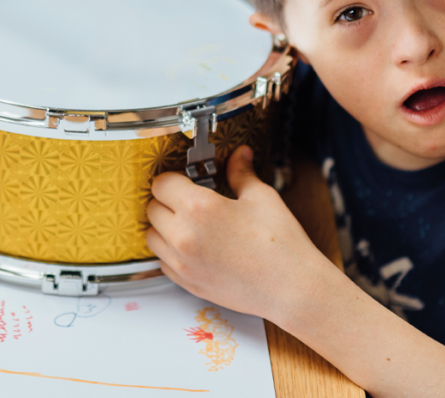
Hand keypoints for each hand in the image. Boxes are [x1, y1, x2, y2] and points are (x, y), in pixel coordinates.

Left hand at [146, 146, 324, 319]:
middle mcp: (183, 236)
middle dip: (167, 200)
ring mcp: (182, 263)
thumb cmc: (281, 244)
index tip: (186, 181)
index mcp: (199, 208)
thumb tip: (239, 155)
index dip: (174, 178)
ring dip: (165, 227)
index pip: (161, 183)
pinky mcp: (187, 283)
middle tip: (190, 201)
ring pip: (152, 236)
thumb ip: (241, 173)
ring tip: (190, 224)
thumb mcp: (262, 198)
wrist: (292, 289)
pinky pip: (163, 262)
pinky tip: (194, 247)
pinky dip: (171, 252)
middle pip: (152, 208)